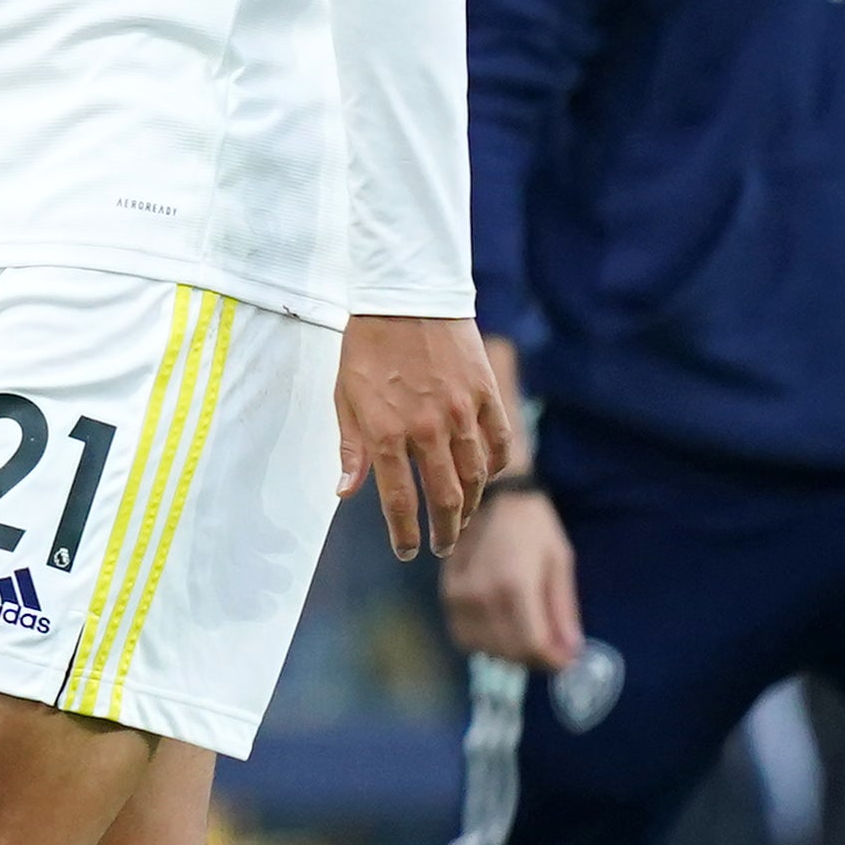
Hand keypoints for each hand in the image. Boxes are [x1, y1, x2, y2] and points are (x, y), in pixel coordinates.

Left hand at [336, 312, 510, 559]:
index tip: (406, 551)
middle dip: (444, 531)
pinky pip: (500, 442)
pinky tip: (487, 477)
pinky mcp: (486, 393)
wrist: (406, 293)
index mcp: (387, 433)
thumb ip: (351, 448)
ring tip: (462, 517)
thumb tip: (346, 494)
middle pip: (444, 498)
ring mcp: (462, 412)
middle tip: (442, 546)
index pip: (400, 502)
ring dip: (470, 505)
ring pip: (476, 476)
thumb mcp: (345, 396)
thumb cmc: (367, 345)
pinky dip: (496, 466)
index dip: (404, 535)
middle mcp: (427, 429)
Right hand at [440, 483, 580, 667]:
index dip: (553, 661)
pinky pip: (466, 638)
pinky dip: (487, 643)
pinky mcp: (447, 596)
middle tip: (552, 651)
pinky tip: (502, 630)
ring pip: (486, 650)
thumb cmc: (534, 528)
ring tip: (529, 639)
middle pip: (509, 652)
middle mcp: (482, 596)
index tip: (567, 661)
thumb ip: (563, 610)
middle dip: (536, 660)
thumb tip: (572, 652)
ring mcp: (459, 598)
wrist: (491, 496)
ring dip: (511, 654)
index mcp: (515, 585)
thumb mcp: (560, 563)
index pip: (532, 645)